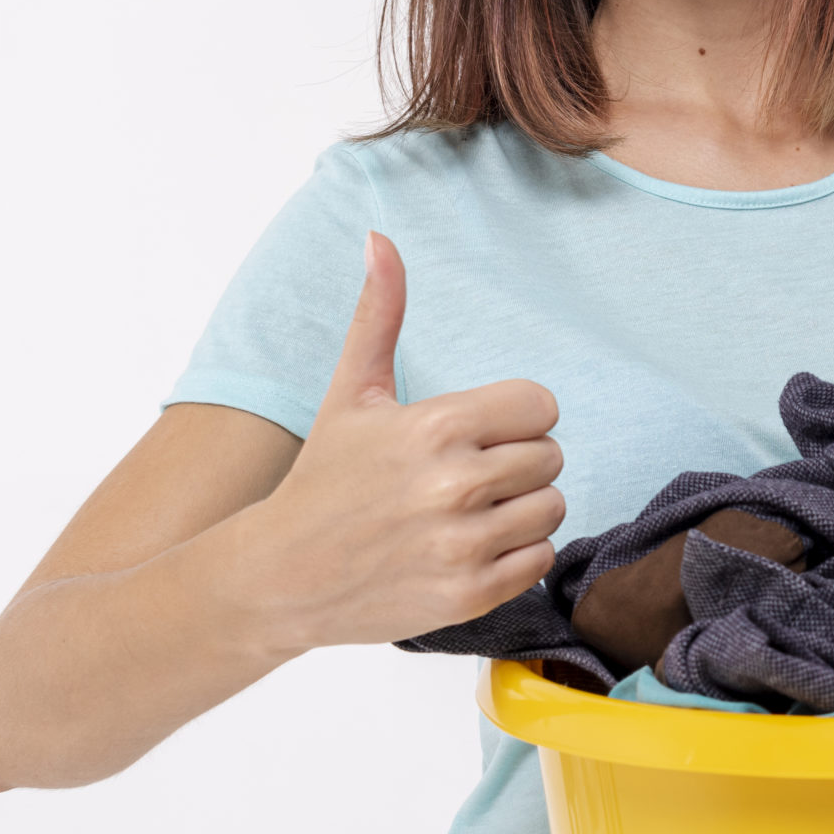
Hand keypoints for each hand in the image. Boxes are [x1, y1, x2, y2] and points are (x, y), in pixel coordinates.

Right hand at [221, 232, 564, 651]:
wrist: (280, 576)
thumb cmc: (323, 478)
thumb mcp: (351, 392)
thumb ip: (380, 314)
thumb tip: (381, 238)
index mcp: (437, 425)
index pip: (541, 405)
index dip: (514, 417)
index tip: (478, 432)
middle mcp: (455, 485)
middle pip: (550, 456)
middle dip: (518, 462)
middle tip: (468, 475)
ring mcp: (463, 544)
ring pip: (553, 507)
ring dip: (522, 509)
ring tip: (470, 512)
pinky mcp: (469, 595)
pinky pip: (540, 559)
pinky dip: (515, 555)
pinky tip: (470, 547)